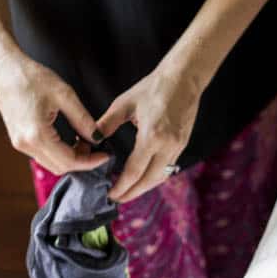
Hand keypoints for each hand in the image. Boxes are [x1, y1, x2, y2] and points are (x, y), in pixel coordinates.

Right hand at [0, 48, 110, 175]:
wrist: (4, 68)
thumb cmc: (31, 77)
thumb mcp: (64, 95)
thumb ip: (83, 119)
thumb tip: (97, 137)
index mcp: (36, 134)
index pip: (69, 161)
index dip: (90, 161)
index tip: (105, 155)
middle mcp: (25, 144)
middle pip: (59, 167)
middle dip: (81, 161)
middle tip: (96, 146)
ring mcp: (19, 143)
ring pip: (50, 163)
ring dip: (69, 157)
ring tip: (84, 140)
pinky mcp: (18, 139)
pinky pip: (42, 154)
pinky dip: (58, 152)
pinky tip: (70, 139)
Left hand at [95, 57, 201, 203]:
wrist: (184, 78)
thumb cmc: (154, 87)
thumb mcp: (125, 103)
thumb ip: (107, 124)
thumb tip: (93, 139)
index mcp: (152, 135)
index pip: (135, 171)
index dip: (122, 186)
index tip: (110, 194)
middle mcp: (168, 145)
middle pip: (149, 180)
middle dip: (132, 193)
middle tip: (117, 199)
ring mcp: (178, 146)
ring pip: (160, 176)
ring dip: (144, 187)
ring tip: (128, 191)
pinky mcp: (183, 143)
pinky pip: (168, 167)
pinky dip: (154, 176)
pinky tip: (143, 177)